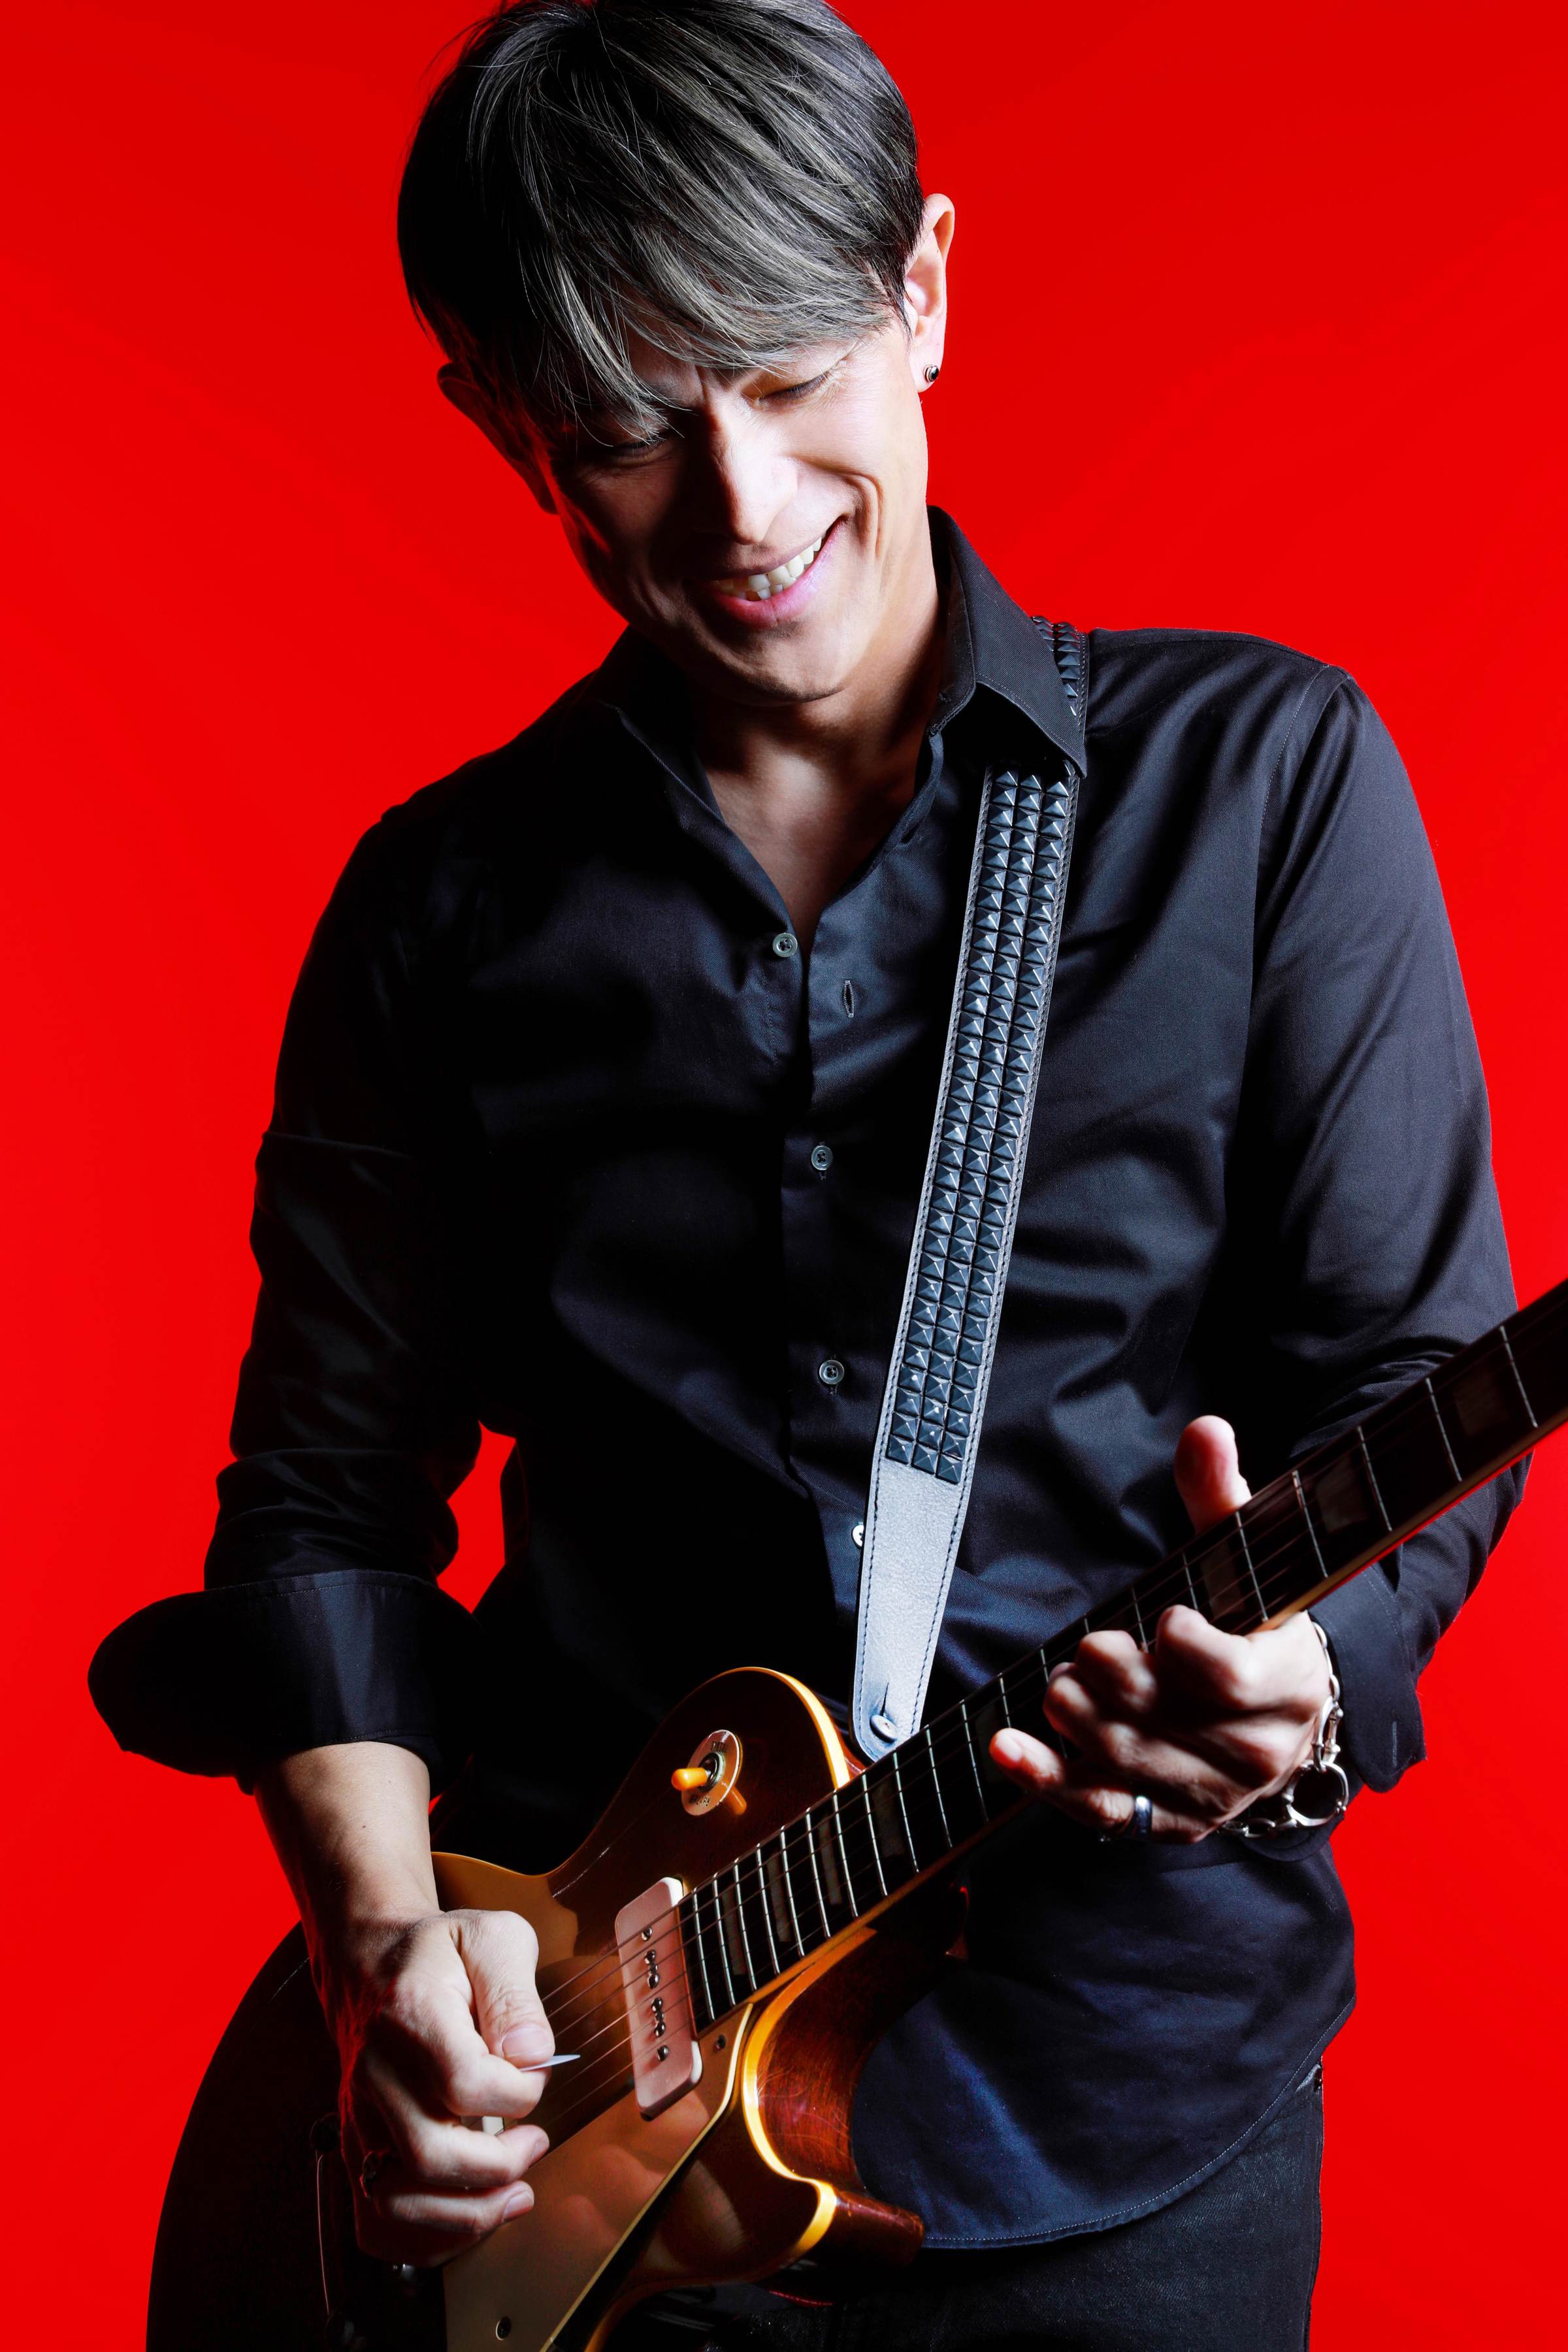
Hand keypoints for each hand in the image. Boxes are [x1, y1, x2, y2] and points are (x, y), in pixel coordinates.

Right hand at [330, 1904, 555, 2265]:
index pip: (464, 2081)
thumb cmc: (439, 1954)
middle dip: (498, 2168)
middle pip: (428, 2154)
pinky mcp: (357, 2146)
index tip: (535, 2078)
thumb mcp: (493, 1939)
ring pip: (396, 2202)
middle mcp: (374, 2072)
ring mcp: (360, 2116)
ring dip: (465, 2216)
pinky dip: (426, 2238)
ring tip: (514, 2196)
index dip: (516, 2094)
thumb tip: (533, 2057)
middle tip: (536, 2146)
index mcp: (410, 2014)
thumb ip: (517, 1995)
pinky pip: (377, 2220)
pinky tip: (471, 2217)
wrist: (372, 1963)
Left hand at [990, 1416, 1333, 1840]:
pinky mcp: (1168, 1823)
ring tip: (1064, 1679)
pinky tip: (1004, 1745)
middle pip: (1155, 1714)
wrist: (1282, 1720)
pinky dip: (1043, 1778)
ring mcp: (1210, 1795)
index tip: (1163, 1617)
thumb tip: (1206, 1429)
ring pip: (1120, 1757)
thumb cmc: (1257, 1626)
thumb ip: (1222, 1497)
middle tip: (1090, 1644)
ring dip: (1072, 1711)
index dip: (1180, 1644)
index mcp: (1288, 1684)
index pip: (1225, 1674)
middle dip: (1106, 1670)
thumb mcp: (1250, 1560)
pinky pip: (1098, 1809)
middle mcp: (1255, 1752)